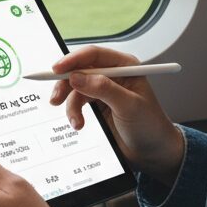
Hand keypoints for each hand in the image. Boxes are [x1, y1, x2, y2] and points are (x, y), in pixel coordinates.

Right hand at [49, 45, 185, 186]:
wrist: (151, 151)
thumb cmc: (149, 125)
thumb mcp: (128, 105)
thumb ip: (104, 89)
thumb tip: (77, 77)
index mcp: (125, 66)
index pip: (94, 55)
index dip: (73, 60)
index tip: (56, 70)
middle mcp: (113, 74)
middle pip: (80, 70)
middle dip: (65, 84)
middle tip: (55, 99)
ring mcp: (104, 89)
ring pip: (76, 88)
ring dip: (71, 105)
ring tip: (76, 122)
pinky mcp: (97, 104)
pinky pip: (77, 102)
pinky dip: (74, 112)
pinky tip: (79, 124)